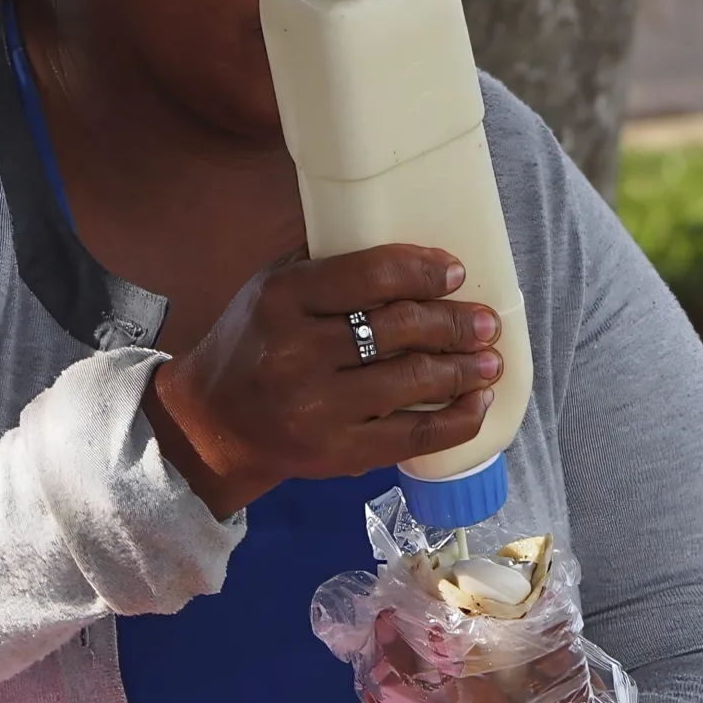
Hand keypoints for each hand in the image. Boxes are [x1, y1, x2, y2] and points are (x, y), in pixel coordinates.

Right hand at [147, 244, 501, 517]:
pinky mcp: (336, 453)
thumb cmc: (254, 343)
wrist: (212, 424)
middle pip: (398, 328)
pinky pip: (411, 436)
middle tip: (486, 322)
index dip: (423, 271)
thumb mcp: (270, 288)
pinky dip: (454, 420)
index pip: (370, 275)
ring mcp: (317, 408)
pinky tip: (477, 404)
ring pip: (411, 381)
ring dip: (463, 370)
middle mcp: (297, 352)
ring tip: (490, 360)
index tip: (455, 273)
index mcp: (283, 299)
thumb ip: (327, 265)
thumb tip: (409, 249)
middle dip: (454, 323)